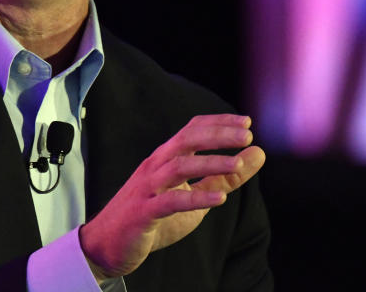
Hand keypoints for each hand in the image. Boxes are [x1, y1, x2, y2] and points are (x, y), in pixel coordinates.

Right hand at [78, 114, 265, 280]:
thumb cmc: (152, 217)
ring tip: (238, 163)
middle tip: (247, 135)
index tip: (246, 121)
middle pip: (186, 140)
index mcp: (165, 159)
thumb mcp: (194, 196)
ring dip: (211, 162)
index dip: (218, 122)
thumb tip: (257, 154)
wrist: (108, 244)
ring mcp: (148, 188)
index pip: (191, 129)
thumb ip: (224, 177)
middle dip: (217, 135)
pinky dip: (196, 199)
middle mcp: (155, 166)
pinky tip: (220, 200)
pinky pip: (171, 201)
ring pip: (179, 166)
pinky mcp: (144, 212)